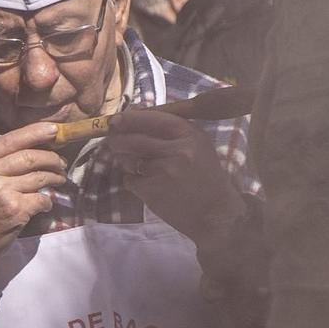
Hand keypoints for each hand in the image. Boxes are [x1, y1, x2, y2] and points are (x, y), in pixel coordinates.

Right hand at [0, 119, 66, 287]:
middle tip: (62, 164)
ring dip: (55, 178)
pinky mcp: (14, 210)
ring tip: (59, 180)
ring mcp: (0, 192)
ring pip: (39, 177)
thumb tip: (35, 145)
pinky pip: (41, 199)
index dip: (36, 132)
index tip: (54, 130)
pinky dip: (47, 202)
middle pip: (30, 157)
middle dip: (52, 159)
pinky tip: (44, 206)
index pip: (11, 139)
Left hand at [106, 108, 243, 242]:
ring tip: (134, 164)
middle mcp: (177, 151)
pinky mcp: (153, 191)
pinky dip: (133, 181)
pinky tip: (147, 184)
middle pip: (134, 139)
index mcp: (189, 135)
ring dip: (124, 160)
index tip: (116, 120)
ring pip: (129, 160)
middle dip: (117, 140)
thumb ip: (170, 130)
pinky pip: (130, 180)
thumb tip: (135, 114)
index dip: (131, 118)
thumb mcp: (197, 145)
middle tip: (112, 141)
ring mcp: (163, 172)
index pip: (153, 119)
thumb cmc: (205, 177)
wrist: (216, 213)